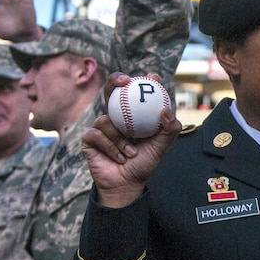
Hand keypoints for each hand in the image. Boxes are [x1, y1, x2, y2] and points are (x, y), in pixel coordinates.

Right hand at [82, 73, 181, 207]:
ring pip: (106, 119)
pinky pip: (97, 134)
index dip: (143, 80)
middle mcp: (116, 116)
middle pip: (111, 91)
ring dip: (120, 138)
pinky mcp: (89, 138)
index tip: (153, 77)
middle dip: (115, 80)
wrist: (127, 183)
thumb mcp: (162, 146)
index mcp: (133, 114)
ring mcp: (101, 126)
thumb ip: (169, 129)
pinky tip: (119, 157)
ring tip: (132, 153)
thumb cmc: (145, 162)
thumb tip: (166, 110)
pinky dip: (111, 147)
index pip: (136, 92)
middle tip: (125, 81)